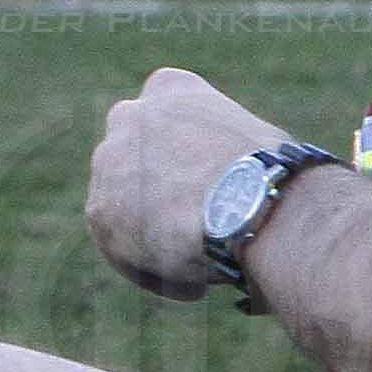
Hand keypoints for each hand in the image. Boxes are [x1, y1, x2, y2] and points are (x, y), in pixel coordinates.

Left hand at [86, 67, 292, 298]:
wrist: (253, 204)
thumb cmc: (272, 175)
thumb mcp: (252, 141)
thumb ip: (221, 151)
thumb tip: (232, 186)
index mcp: (170, 88)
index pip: (162, 115)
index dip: (184, 154)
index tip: (204, 182)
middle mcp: (129, 116)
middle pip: (137, 161)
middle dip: (159, 192)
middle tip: (194, 225)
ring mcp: (109, 161)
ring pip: (126, 207)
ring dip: (156, 235)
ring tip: (204, 266)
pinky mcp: (99, 211)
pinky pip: (123, 248)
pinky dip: (155, 270)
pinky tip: (197, 284)